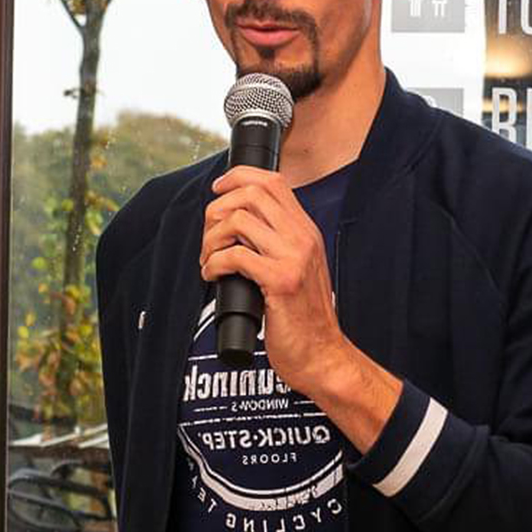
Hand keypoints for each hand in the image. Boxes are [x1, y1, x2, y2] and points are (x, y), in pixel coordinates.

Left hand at [199, 165, 348, 395]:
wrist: (322, 355)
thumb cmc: (304, 319)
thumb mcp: (298, 269)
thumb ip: (277, 244)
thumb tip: (237, 227)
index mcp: (306, 231)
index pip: (273, 181)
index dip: (238, 177)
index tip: (218, 190)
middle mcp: (303, 238)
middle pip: (252, 193)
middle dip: (218, 209)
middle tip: (209, 236)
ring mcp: (294, 258)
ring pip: (239, 220)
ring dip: (212, 238)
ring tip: (208, 259)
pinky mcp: (281, 281)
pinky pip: (235, 256)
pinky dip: (213, 263)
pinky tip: (213, 276)